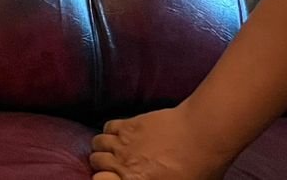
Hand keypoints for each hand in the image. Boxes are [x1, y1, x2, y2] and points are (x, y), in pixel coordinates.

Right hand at [89, 105, 231, 179]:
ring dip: (103, 147)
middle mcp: (123, 162)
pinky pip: (107, 127)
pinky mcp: (129, 124)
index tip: (112, 178)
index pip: (99, 179)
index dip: (103, 179)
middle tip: (115, 164)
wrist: (202, 136)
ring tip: (114, 149)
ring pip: (98, 142)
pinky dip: (110, 131)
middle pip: (96, 160)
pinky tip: (121, 134)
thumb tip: (148, 179)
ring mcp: (124, 141)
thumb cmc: (199, 168)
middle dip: (102, 164)